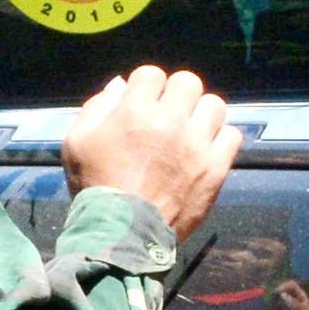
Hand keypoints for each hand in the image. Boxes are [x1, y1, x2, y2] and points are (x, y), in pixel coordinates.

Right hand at [60, 65, 237, 239]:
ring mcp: (196, 144)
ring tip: (190, 131)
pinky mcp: (215, 168)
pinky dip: (220, 140)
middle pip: (187, 82)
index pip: (151, 74)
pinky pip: (232, 136)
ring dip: (201, 114)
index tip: (143, 104)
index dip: (146, 88)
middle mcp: (169, 121)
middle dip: (176, 94)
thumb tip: (120, 84)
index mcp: (134, 111)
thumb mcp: (76, 143)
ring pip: (213, 105)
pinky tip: (205, 150)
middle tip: (169, 114)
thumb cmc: (95, 188)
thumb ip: (96, 107)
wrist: (122, 235)